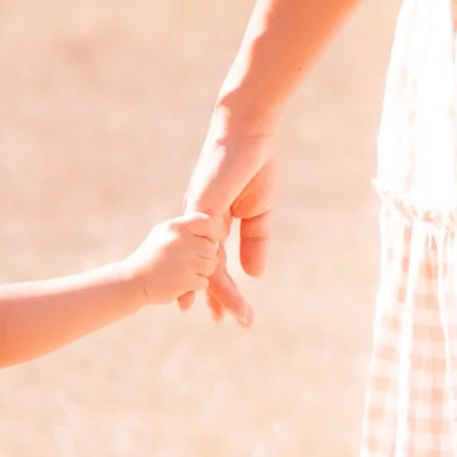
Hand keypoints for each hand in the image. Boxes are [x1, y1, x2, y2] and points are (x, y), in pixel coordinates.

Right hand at [127, 214, 228, 313]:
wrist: (132, 281)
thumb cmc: (149, 257)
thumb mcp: (161, 234)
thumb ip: (183, 228)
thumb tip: (212, 226)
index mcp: (175, 227)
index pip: (206, 222)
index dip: (209, 233)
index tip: (202, 242)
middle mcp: (181, 240)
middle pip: (212, 247)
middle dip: (205, 257)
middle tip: (190, 263)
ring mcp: (184, 260)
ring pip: (210, 266)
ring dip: (201, 273)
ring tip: (184, 273)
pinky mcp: (186, 280)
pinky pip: (204, 282)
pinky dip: (195, 286)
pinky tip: (181, 283)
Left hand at [181, 117, 275, 322]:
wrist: (248, 135)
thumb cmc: (254, 165)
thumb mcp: (258, 212)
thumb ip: (255, 242)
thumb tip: (254, 274)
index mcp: (211, 221)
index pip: (212, 259)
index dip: (215, 283)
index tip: (217, 307)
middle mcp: (200, 224)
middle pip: (205, 267)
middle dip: (212, 296)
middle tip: (218, 321)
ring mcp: (199, 220)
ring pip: (206, 264)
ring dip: (218, 293)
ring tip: (222, 318)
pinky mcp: (203, 213)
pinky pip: (209, 250)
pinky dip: (214, 273)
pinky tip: (219, 292)